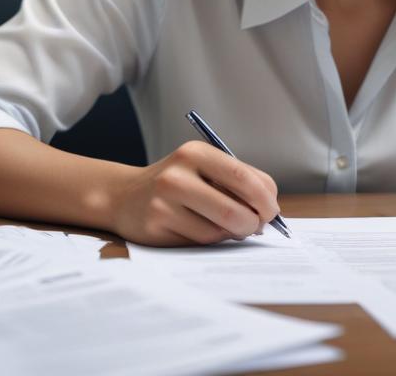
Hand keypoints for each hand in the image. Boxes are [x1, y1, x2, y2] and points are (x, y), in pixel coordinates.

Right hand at [110, 141, 279, 245]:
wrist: (124, 196)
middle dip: (255, 223)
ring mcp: (164, 202)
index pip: (245, 177)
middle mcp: (178, 174)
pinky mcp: (156, 226)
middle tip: (257, 226)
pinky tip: (201, 229)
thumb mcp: (203, 169)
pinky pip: (200, 241)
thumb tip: (269, 213)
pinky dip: (211, 240)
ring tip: (227, 226)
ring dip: (232, 233)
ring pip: (219, 230)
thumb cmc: (176, 184)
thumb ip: (236, 183)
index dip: (266, 199)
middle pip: (235, 210)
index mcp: (196, 153)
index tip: (272, 210)